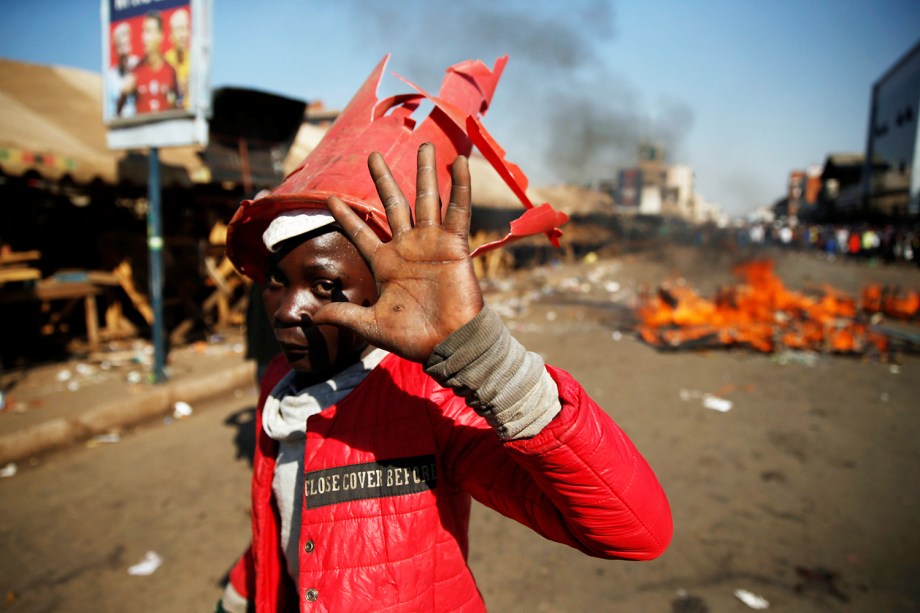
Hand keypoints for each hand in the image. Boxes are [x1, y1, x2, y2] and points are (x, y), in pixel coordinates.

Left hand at [313, 143, 483, 362]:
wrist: (449, 343)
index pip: (361, 233)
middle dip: (383, 179)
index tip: (330, 198)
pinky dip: (461, 187)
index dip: (346, 217)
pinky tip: (459, 163)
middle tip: (372, 154)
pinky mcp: (454, 245)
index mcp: (385, 263)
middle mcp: (407, 247)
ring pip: (427, 199)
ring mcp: (431, 243)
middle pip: (393, 204)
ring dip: (426, 171)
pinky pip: (457, 211)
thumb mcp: (370, 326)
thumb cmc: (413, 337)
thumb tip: (311, 316)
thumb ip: (343, 315)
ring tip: (426, 145)